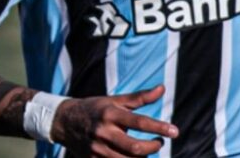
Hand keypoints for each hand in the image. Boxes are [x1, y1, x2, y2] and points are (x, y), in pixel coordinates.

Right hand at [52, 85, 177, 156]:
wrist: (64, 121)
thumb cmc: (95, 108)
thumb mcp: (115, 100)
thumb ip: (140, 97)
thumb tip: (162, 88)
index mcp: (110, 114)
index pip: (140, 122)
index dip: (159, 127)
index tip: (174, 131)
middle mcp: (103, 132)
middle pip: (136, 148)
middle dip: (153, 147)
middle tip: (159, 142)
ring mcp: (97, 148)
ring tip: (146, 150)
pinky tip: (133, 157)